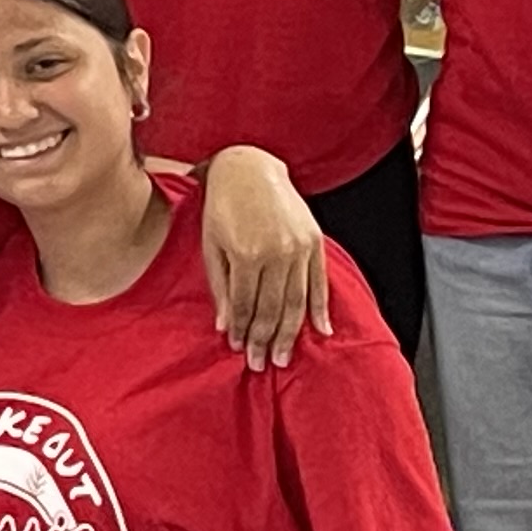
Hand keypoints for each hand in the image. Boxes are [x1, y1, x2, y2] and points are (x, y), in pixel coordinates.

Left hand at [196, 156, 332, 370]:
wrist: (249, 166)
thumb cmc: (221, 205)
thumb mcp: (210, 244)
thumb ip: (220, 286)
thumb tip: (225, 326)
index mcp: (247, 254)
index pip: (245, 305)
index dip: (241, 330)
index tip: (238, 349)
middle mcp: (277, 253)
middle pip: (272, 308)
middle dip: (264, 339)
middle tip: (261, 364)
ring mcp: (299, 247)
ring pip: (296, 300)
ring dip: (290, 332)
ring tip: (283, 356)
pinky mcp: (314, 241)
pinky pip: (319, 282)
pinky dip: (320, 308)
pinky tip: (320, 331)